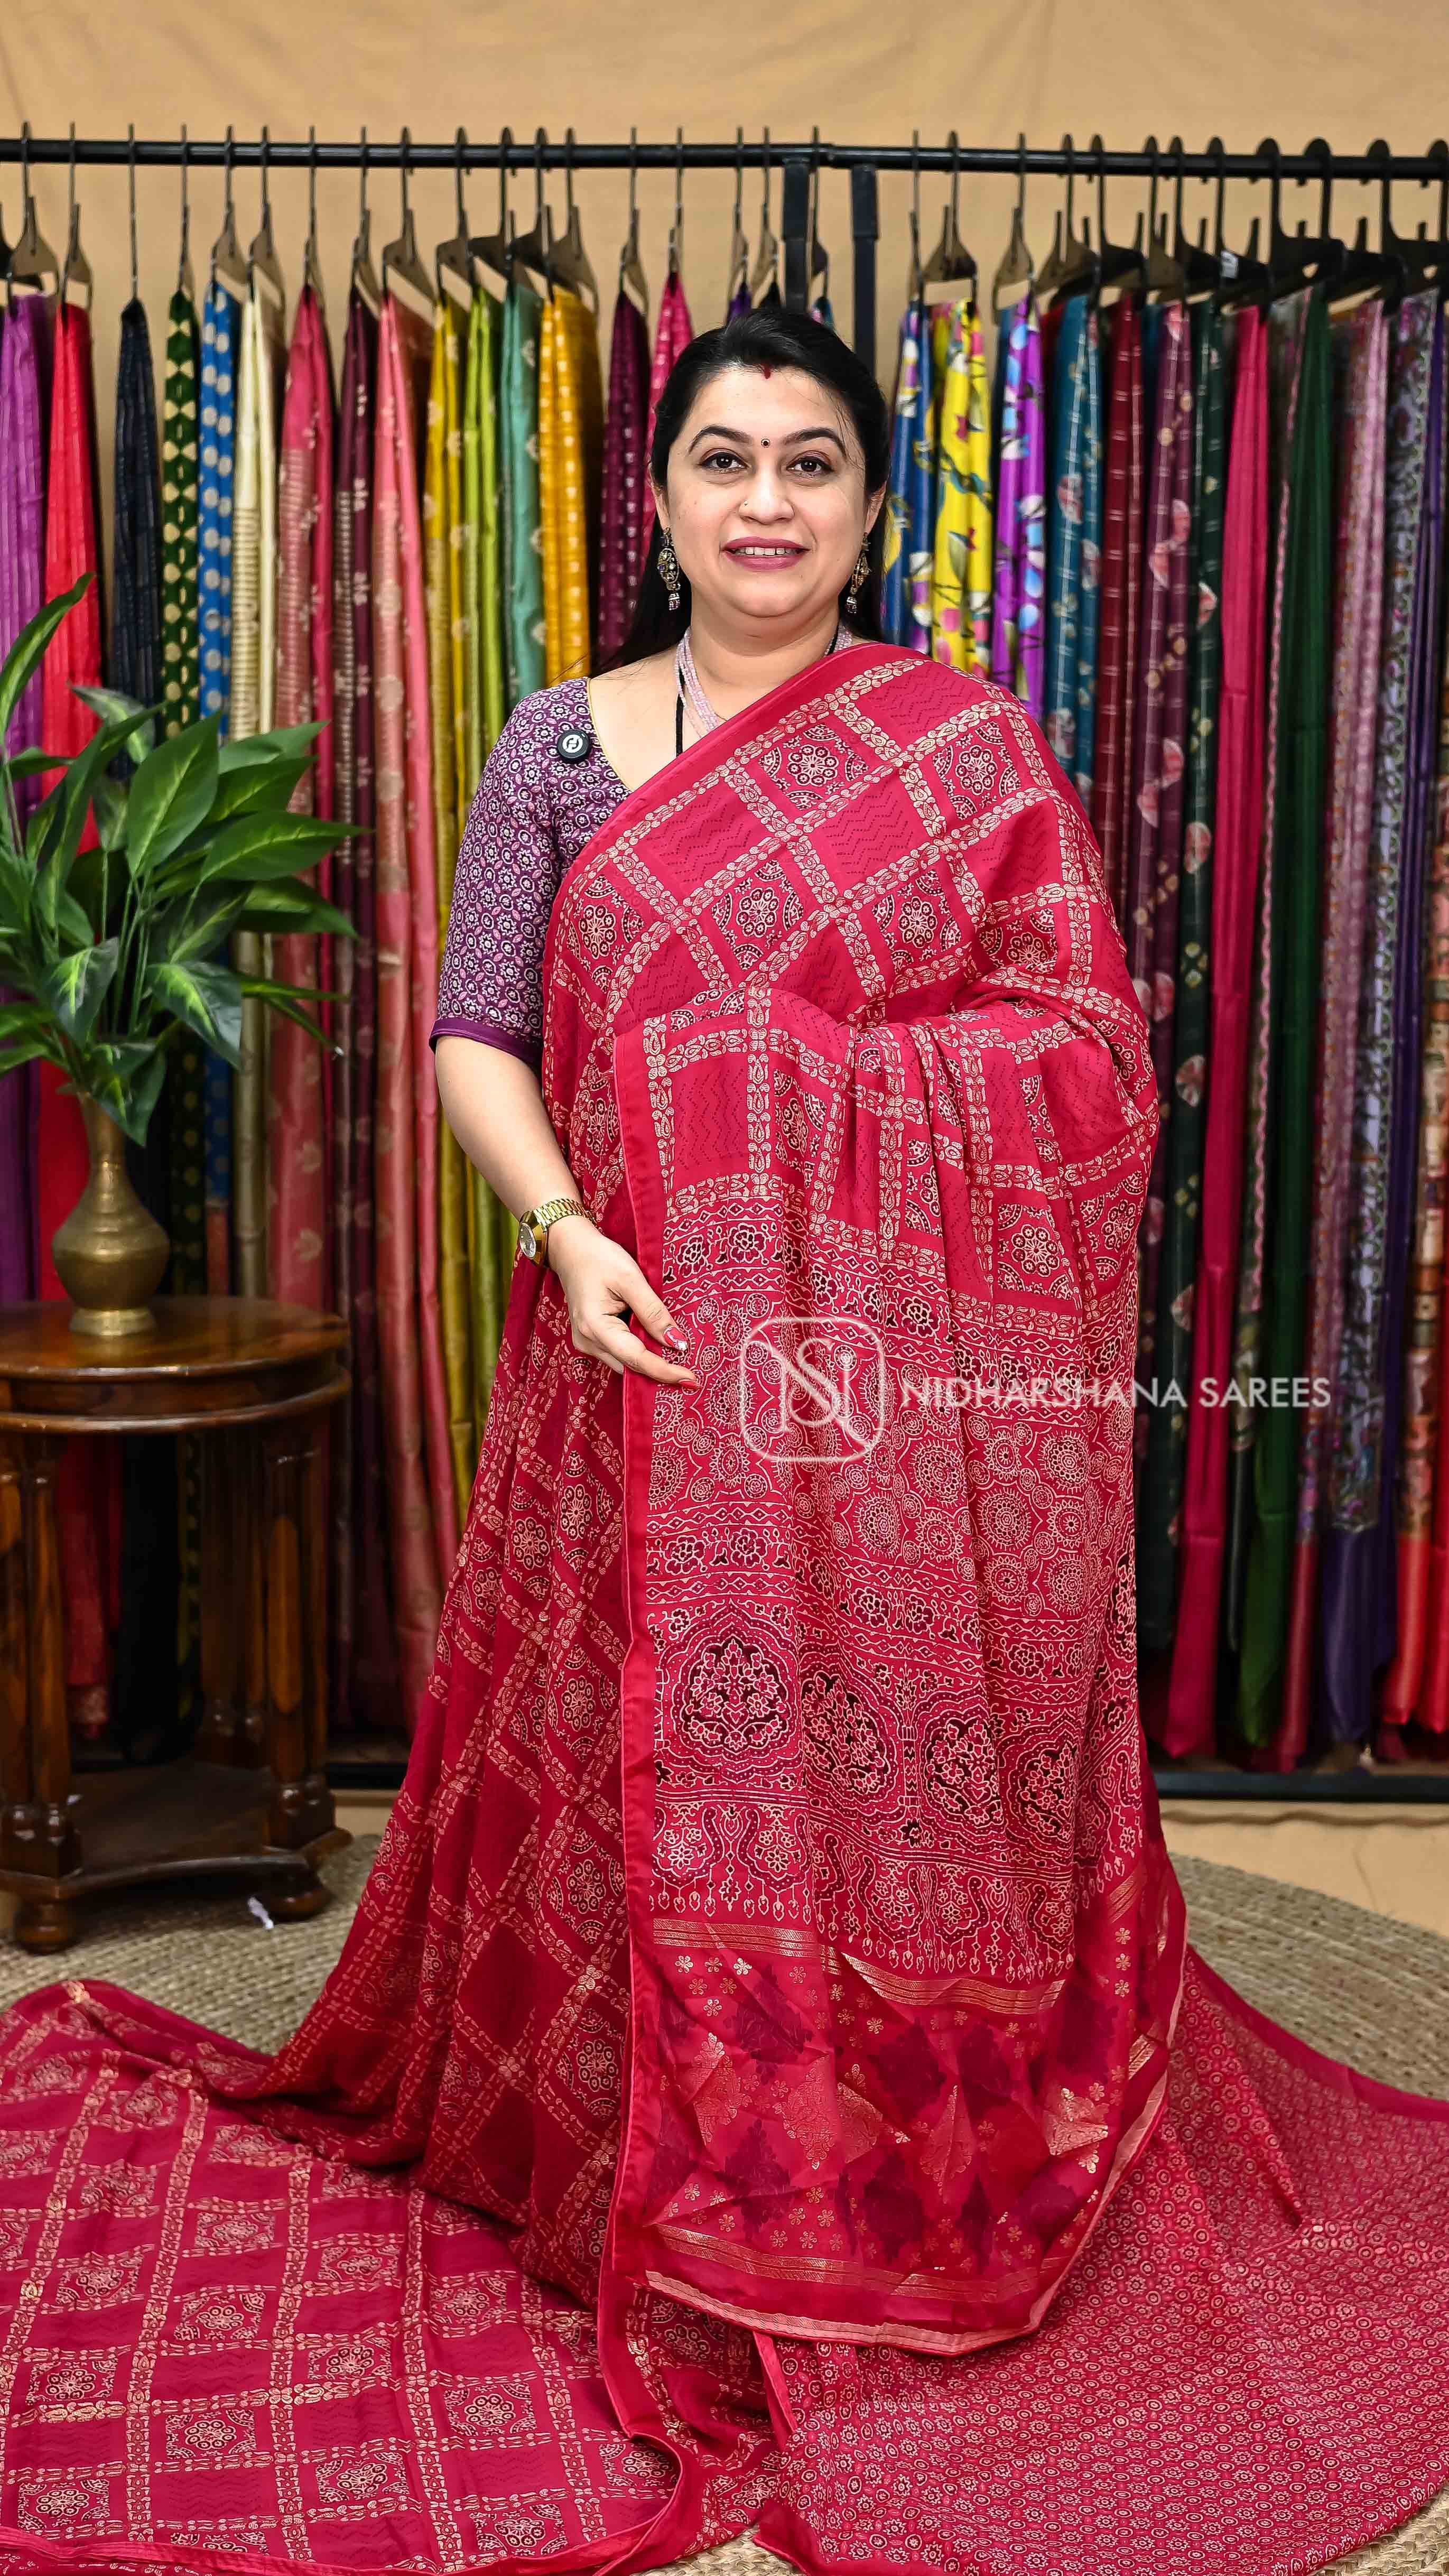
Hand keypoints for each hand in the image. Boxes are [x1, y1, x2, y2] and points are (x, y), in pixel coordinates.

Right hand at [547, 1218, 698, 1386]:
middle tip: (691, 1373)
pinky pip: (619, 1354)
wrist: (571, 1249)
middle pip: (630, 1367)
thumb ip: (653, 1312)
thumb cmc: (598, 1258)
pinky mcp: (590, 1339)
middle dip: (660, 1371)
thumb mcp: (630, 1279)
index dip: (665, 1371)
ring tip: (678, 1359)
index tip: (691, 1379)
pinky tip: (657, 1346)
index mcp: (596, 1327)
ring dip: (650, 1362)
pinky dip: (639, 1352)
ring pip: (625, 1363)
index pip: (636, 1359)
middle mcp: (588, 1341)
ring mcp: (587, 1342)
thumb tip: (677, 1342)